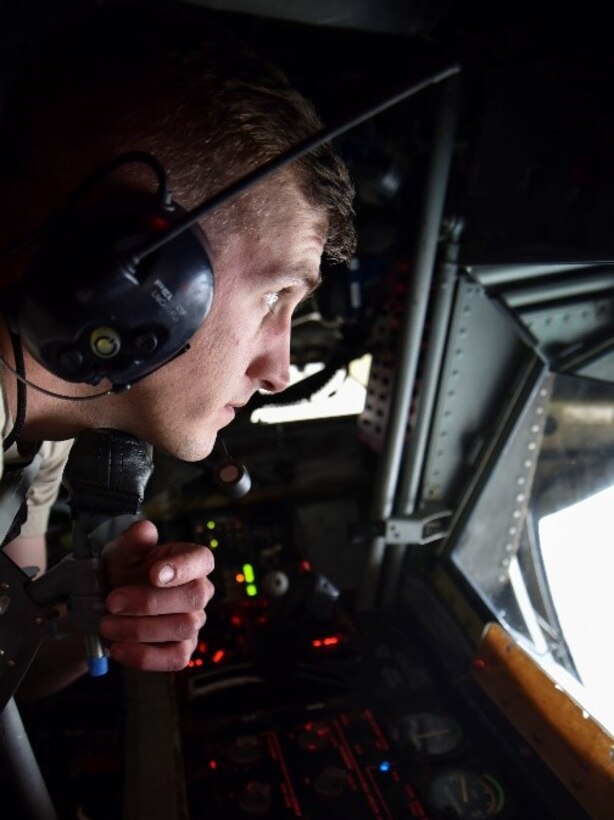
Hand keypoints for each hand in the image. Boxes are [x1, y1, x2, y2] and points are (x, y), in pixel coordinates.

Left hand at [99, 519, 213, 670]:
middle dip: (150, 602)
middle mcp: (199, 590)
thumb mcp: (121, 554)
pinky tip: (117, 649)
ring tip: (106, 624)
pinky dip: (144, 656)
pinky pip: (175, 659)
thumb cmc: (122, 571)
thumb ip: (132, 542)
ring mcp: (194, 622)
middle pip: (195, 597)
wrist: (106, 606)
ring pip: (183, 628)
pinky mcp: (183, 650)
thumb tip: (144, 529)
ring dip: (140, 629)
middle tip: (112, 602)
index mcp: (191, 560)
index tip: (153, 574)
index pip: (203, 560)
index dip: (183, 567)